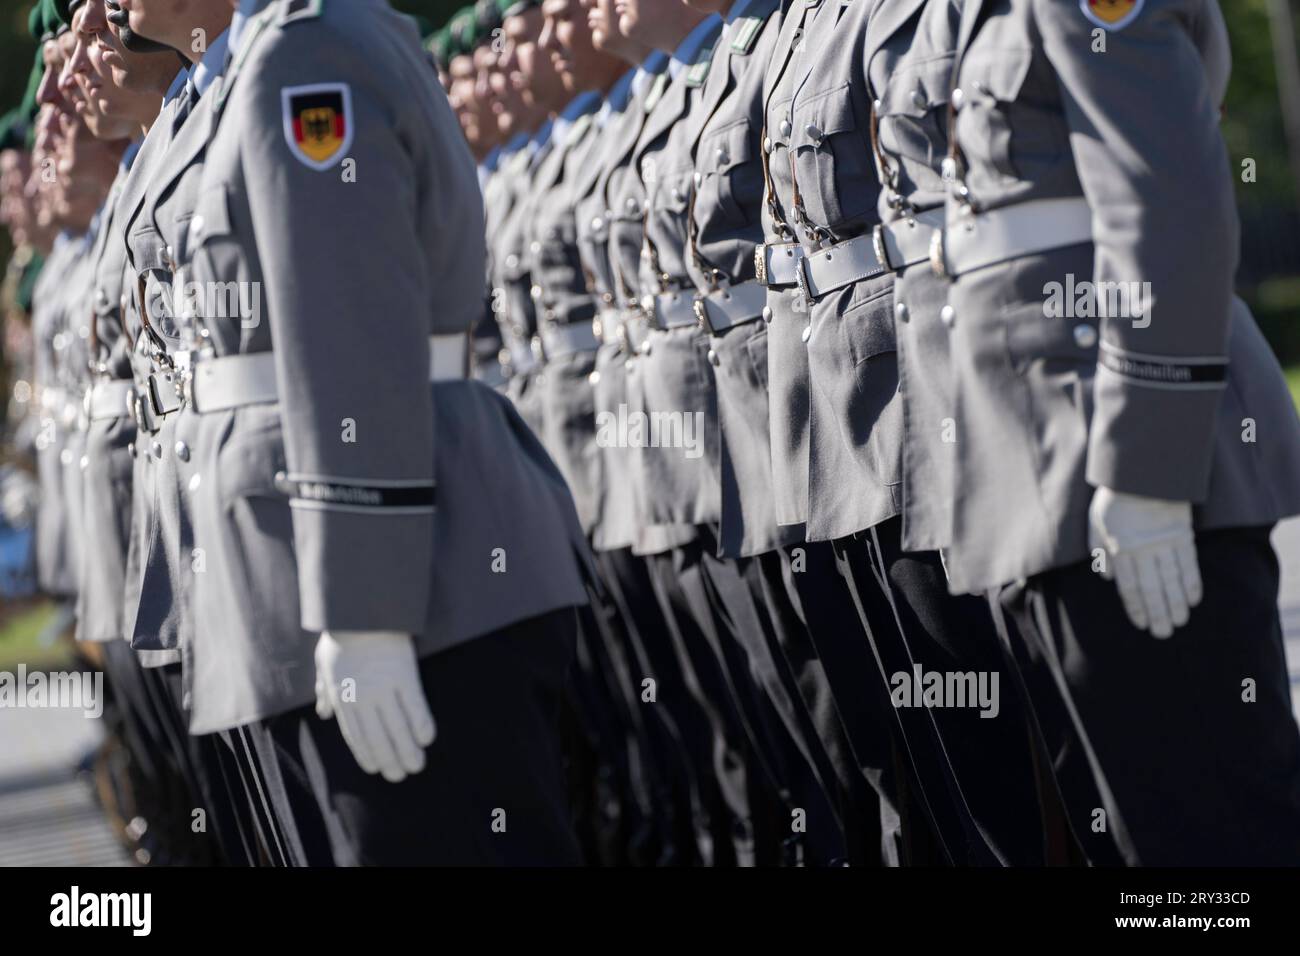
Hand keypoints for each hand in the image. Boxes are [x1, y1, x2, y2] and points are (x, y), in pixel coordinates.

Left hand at [314, 630, 436, 781]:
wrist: (361, 609)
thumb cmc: (343, 635)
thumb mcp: (324, 663)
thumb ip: (325, 690)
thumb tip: (323, 712)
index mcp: (342, 696)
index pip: (356, 735)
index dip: (367, 755)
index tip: (378, 769)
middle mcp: (362, 697)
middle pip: (377, 737)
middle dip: (389, 760)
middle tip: (401, 776)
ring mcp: (384, 687)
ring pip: (397, 728)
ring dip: (407, 751)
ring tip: (417, 766)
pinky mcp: (405, 675)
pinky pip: (414, 706)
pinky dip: (420, 724)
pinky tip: (426, 739)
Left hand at [1088, 486, 1201, 638]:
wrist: (1142, 471)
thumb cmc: (1115, 498)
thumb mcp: (1096, 522)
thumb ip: (1099, 550)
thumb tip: (1105, 577)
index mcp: (1119, 548)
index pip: (1128, 585)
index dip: (1135, 606)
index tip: (1141, 624)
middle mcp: (1142, 550)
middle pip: (1151, 588)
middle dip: (1157, 613)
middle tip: (1163, 634)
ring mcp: (1164, 543)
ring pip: (1171, 580)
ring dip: (1175, 604)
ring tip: (1179, 623)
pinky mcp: (1182, 534)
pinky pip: (1188, 563)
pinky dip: (1191, 583)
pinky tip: (1193, 600)